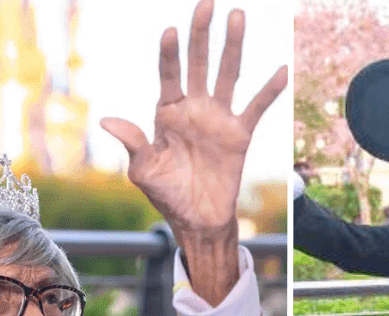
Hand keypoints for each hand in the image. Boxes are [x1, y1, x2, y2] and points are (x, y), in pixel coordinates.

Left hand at [101, 0, 286, 305]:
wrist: (196, 221)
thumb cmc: (166, 195)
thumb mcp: (143, 171)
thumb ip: (132, 143)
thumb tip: (108, 120)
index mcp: (166, 113)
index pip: (169, 74)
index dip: (170, 54)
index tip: (170, 32)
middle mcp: (194, 109)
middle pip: (199, 63)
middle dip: (201, 33)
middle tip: (207, 3)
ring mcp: (218, 119)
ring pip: (228, 75)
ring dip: (232, 46)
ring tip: (237, 16)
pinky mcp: (239, 135)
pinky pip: (256, 108)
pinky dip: (269, 91)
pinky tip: (281, 71)